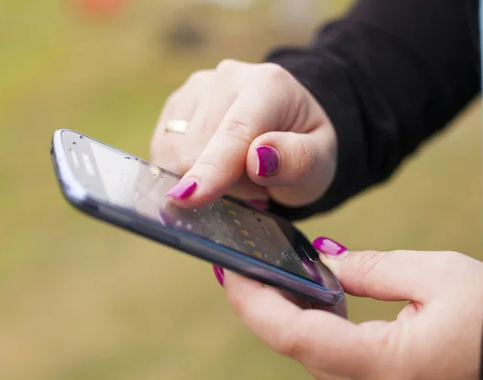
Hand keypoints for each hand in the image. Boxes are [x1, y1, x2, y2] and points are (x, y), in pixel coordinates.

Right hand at [150, 59, 336, 207]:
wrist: (289, 127)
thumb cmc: (305, 149)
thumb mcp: (320, 162)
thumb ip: (297, 160)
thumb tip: (259, 158)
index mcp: (268, 86)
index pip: (234, 132)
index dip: (211, 168)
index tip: (189, 198)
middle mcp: (226, 78)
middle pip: (197, 150)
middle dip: (222, 184)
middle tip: (255, 188)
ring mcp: (195, 89)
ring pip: (172, 154)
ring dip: (203, 179)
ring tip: (238, 176)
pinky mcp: (175, 105)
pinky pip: (162, 154)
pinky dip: (186, 173)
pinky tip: (214, 169)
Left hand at [220, 238, 482, 379]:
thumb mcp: (439, 278)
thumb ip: (373, 268)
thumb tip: (326, 261)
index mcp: (383, 365)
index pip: (293, 335)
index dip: (253, 301)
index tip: (229, 269)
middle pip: (293, 346)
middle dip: (259, 304)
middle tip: (237, 263)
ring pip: (309, 353)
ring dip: (282, 313)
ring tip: (265, 271)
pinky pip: (332, 357)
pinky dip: (312, 324)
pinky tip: (310, 295)